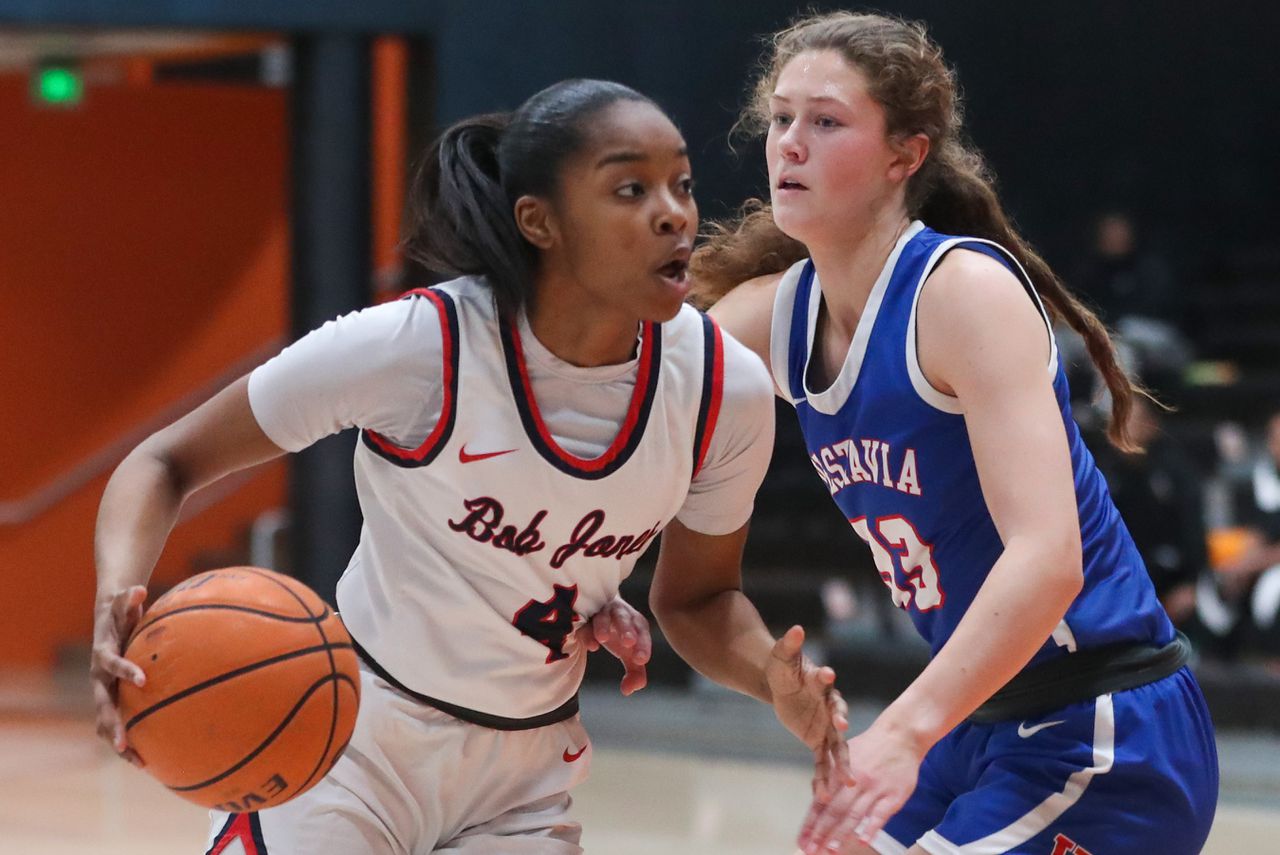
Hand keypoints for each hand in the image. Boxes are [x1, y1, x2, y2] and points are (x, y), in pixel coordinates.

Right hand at [89, 585, 147, 766]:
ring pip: (105, 721)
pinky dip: (130, 740)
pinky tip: (149, 760)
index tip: (144, 680)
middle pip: (102, 705)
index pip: (111, 664)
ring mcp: (103, 691)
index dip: (125, 671)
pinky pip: (118, 722)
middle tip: (123, 742)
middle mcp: (99, 678)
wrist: (106, 621)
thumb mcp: (124, 602)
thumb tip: (140, 587)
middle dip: (112, 724)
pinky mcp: (112, 699)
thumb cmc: (120, 611)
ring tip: (138, 762)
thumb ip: (130, 597)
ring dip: (119, 741)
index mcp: (103, 655)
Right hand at [576, 596, 650, 695]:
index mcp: (635, 623)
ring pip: (603, 616)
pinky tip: (590, 645)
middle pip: (624, 618)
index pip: (642, 632)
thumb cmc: (619, 635)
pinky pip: (584, 623)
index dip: (643, 645)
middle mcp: (619, 614)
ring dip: (603, 626)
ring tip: (603, 639)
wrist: (599, 609)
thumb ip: (635, 672)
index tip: (641, 660)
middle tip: (628, 643)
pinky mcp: (582, 615)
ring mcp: (600, 613)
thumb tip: (628, 691)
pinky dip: (587, 633)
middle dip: (626, 629)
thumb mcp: (629, 653)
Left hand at [766, 625, 851, 801]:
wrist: (782, 685)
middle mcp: (828, 707)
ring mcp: (826, 727)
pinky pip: (821, 762)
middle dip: (839, 721)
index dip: (825, 679)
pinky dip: (823, 777)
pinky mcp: (818, 741)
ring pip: (836, 747)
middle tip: (842, 727)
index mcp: (820, 685)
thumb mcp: (782, 657)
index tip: (826, 674)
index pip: (824, 682)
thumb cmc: (784, 668)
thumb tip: (796, 628)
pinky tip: (822, 795)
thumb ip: (790, 645)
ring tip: (850, 781)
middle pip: (837, 716)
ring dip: (842, 764)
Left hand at [797, 719, 924, 853]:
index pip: (820, 803)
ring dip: (841, 834)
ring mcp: (874, 789)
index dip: (810, 823)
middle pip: (834, 810)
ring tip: (830, 850)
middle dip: (820, 833)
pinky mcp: (894, 795)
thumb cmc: (871, 746)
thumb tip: (816, 796)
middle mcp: (854, 782)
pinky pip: (881, 814)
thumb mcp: (844, 754)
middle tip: (811, 851)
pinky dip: (871, 827)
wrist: (901, 734)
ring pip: (855, 814)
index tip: (801, 841)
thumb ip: (830, 776)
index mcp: (839, 773)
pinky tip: (863, 841)